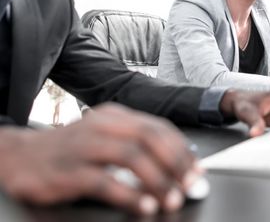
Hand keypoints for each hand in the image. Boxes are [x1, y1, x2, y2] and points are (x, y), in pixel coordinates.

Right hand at [0, 104, 199, 215]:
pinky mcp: (68, 169)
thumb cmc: (71, 150)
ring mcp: (84, 145)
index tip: (196, 168)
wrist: (22, 156)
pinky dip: (129, 195)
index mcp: (115, 115)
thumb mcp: (105, 138)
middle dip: (176, 162)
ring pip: (131, 156)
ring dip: (158, 180)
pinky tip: (144, 206)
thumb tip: (177, 165)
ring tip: (173, 198)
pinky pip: (104, 181)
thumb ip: (136, 146)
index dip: (182, 149)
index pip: (157, 127)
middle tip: (191, 183)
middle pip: (149, 137)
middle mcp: (102, 125)